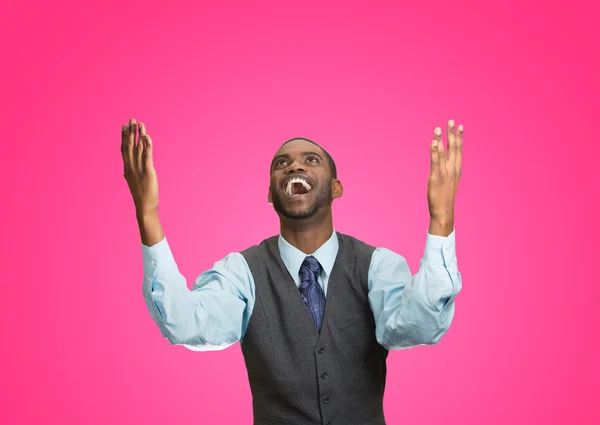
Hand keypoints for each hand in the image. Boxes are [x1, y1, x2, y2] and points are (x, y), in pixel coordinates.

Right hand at [121, 118, 158, 217]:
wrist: (144, 206)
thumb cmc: (141, 195)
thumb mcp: (132, 182)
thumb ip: (128, 175)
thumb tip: (123, 173)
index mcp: (127, 168)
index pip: (124, 149)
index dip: (124, 137)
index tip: (124, 126)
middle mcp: (131, 167)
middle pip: (129, 145)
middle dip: (130, 132)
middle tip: (131, 119)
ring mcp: (138, 169)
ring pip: (138, 148)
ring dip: (139, 134)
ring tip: (140, 123)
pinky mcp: (148, 172)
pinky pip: (147, 156)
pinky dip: (147, 145)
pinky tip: (147, 137)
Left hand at [427, 119, 462, 235]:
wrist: (443, 210)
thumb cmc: (445, 195)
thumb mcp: (450, 180)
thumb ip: (449, 170)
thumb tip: (446, 162)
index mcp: (457, 169)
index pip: (459, 150)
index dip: (459, 137)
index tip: (460, 126)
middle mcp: (452, 169)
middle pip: (453, 148)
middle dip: (452, 134)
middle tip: (450, 121)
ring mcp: (445, 173)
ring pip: (443, 152)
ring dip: (440, 139)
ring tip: (438, 128)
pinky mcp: (436, 177)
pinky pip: (435, 162)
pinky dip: (434, 152)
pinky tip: (433, 143)